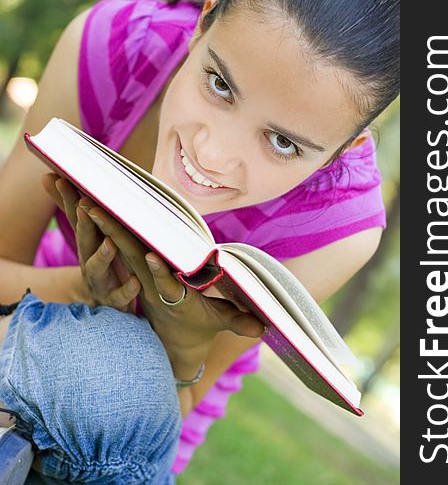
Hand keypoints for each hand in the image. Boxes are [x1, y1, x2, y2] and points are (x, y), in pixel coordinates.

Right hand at [42, 173, 141, 311]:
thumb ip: (72, 209)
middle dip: (84, 224)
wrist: (101, 303)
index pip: (76, 218)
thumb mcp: (87, 236)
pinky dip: (127, 290)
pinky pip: (120, 296)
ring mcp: (100, 281)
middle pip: (83, 241)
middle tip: (84, 205)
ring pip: (97, 268)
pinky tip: (136, 282)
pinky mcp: (114, 300)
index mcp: (86, 243)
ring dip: (102, 255)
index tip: (65, 181)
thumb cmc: (99, 261)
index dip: (68, 199)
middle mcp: (89, 260)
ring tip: (110, 243)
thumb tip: (49, 176)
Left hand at [79, 203, 264, 378]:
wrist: (172, 341)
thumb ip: (237, 322)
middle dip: (116, 237)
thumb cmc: (199, 326)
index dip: (160, 272)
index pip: (167, 285)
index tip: (151, 258)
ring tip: (87, 204)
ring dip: (105, 227)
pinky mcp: (138, 269)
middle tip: (95, 212)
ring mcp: (142, 276)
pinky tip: (94, 208)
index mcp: (175, 299)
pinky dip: (109, 229)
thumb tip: (263, 327)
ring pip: (122, 249)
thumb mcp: (218, 324)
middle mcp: (153, 285)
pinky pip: (121, 246)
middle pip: (133, 260)